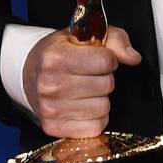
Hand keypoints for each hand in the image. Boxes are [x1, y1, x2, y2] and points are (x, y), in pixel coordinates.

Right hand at [22, 24, 141, 136]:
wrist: (28, 73)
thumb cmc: (58, 53)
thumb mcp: (83, 36)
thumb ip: (114, 40)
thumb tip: (133, 57)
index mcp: (56, 57)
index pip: (105, 61)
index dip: (109, 58)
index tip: (100, 58)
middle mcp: (50, 84)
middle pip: (106, 85)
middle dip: (104, 78)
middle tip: (91, 75)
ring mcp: (51, 108)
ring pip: (103, 107)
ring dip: (101, 98)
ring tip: (86, 90)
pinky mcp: (54, 127)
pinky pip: (95, 127)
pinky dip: (96, 117)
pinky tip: (84, 105)